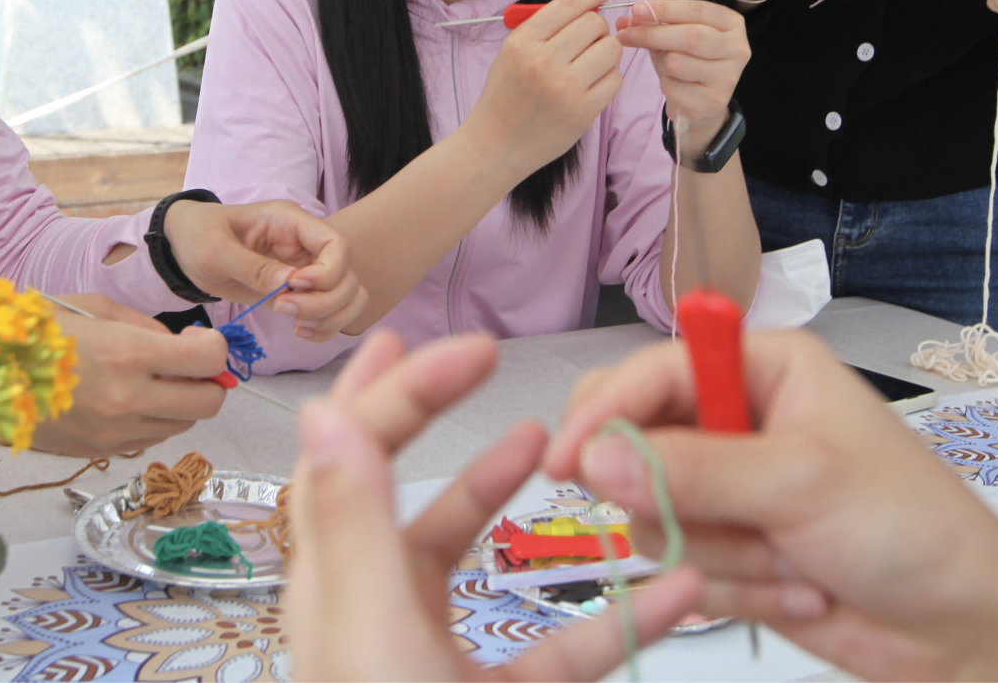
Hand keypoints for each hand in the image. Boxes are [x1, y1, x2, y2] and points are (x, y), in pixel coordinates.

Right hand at [30, 294, 227, 456]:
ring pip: (182, 426)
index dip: (214, 347)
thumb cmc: (36, 332)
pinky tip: (126, 400)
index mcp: (126, 353)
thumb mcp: (93, 307)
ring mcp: (114, 433)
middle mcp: (127, 399)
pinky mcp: (99, 452)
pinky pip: (149, 439)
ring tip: (151, 381)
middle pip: (208, 403)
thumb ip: (145, 325)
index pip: (208, 359)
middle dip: (208, 382)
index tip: (198, 340)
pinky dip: (151, 421)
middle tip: (188, 366)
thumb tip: (184, 343)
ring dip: (180, 403)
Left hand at [162, 199, 366, 339]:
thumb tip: (288, 284)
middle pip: (347, 276)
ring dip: (330, 317)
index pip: (337, 245)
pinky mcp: (299, 294)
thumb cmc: (199, 236)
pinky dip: (324, 328)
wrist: (184, 248)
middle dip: (324, 301)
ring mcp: (306, 271)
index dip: (326, 272)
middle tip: (283, 309)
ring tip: (296, 326)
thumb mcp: (215, 248)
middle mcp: (306, 246)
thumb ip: (251, 266)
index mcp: (291, 223)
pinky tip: (299, 331)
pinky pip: (332, 313)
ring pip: (349, 296)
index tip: (294, 286)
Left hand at [286, 331, 702, 682]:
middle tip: (484, 362)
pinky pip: (560, 654)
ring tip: (556, 452)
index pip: (344, 461)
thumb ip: (354, 524)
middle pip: (402, 497)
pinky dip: (619, 617)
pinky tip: (674, 591)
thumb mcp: (373, 636)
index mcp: (337, 593)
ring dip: (516, 502)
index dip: (389, 391)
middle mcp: (377, 623)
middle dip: (440, 420)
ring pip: (475, 567)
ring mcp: (434, 671)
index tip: (451, 346)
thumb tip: (323, 412)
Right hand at [465, 0, 624, 172]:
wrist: (495, 145)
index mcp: (523, 41)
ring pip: (610, 49)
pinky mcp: (583, 111)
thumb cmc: (505, 94)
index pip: (569, 4)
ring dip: (605, 52)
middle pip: (594, 24)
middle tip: (587, 41)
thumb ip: (544, 21)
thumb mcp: (514, 51)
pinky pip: (615, 79)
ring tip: (587, 65)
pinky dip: (607, 78)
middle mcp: (543, 61)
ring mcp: (565, 88)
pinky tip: (589, 86)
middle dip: (597, 28)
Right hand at [544, 331, 997, 682]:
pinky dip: (738, 592)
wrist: (966, 629)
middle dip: (672, 497)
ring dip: (724, 557)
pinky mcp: (736, 554)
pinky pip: (683, 569)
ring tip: (794, 563)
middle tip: (690, 523)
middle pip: (637, 444)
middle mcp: (740, 421)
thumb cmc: (909, 528)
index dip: (604, 414)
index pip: (652, 372)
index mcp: (763, 369)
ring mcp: (736, 492)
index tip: (566, 465)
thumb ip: (693, 470)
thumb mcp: (801, 483)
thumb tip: (593, 459)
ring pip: (655, 518)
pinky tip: (802, 591)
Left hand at [615, 0, 748, 154]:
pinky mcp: (714, 102)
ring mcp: (728, 77)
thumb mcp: (674, 37)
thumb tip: (625, 21)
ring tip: (664, 65)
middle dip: (652, 34)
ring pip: (677, 62)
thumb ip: (653, 25)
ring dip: (660, 63)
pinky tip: (674, 85)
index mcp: (732, 25)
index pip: (697, 10)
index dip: (665, 8)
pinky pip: (673, 87)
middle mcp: (737, 49)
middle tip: (624, 34)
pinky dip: (665, 84)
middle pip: (689, 36)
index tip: (637, 9)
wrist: (703, 103)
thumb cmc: (689, 61)